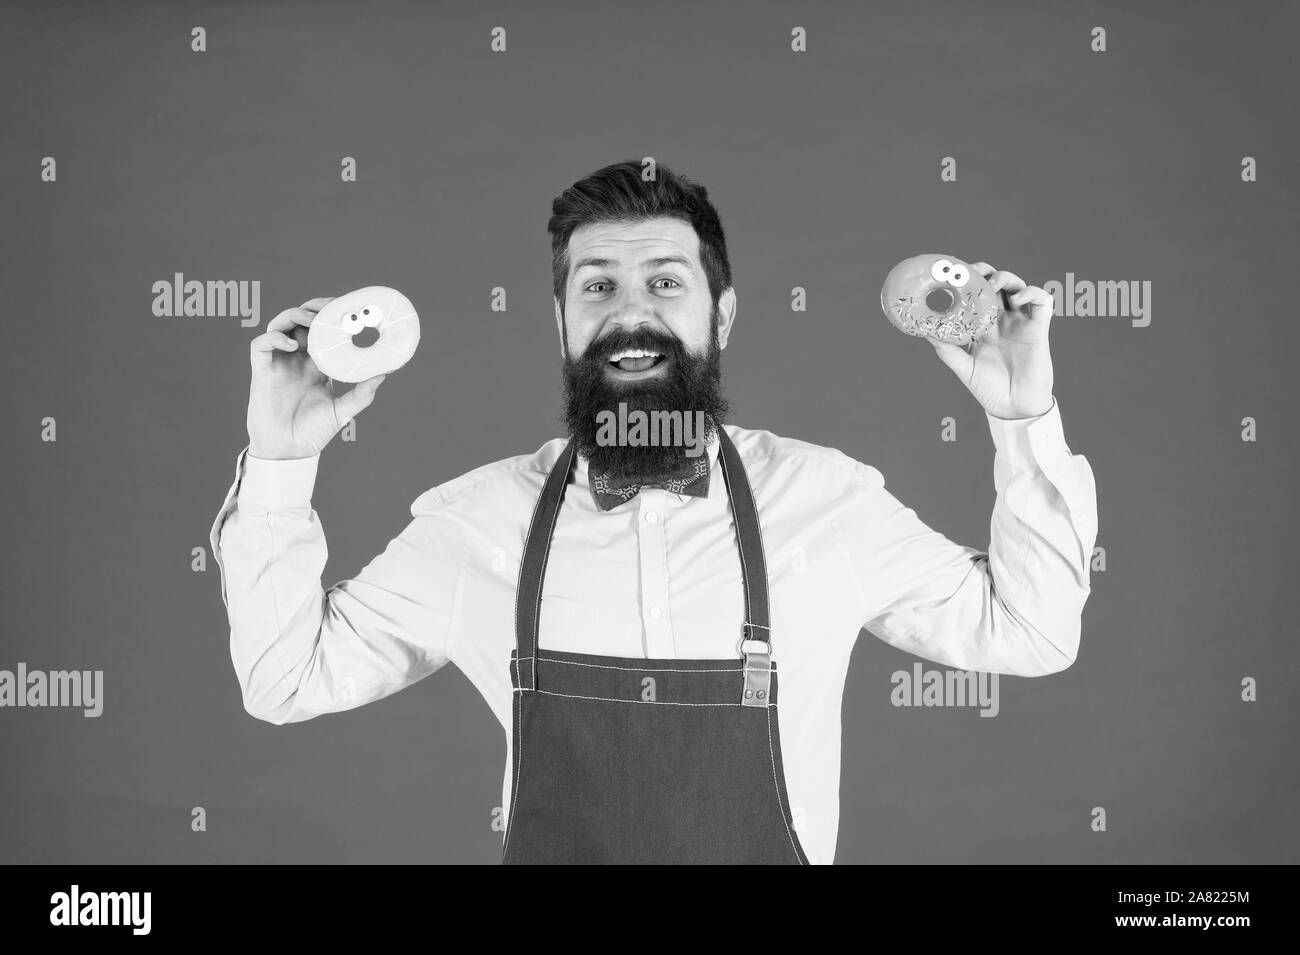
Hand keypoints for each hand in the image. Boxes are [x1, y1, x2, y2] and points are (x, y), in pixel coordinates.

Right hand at [246, 297, 388, 458]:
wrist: (289, 451)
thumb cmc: (313, 432)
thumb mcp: (342, 410)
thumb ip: (362, 393)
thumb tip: (384, 374)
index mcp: (316, 364)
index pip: (321, 331)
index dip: (330, 316)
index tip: (347, 308)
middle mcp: (296, 359)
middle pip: (301, 321)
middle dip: (313, 308)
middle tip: (331, 306)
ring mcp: (278, 363)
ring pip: (280, 325)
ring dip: (295, 316)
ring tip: (312, 321)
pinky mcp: (262, 371)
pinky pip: (261, 343)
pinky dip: (275, 337)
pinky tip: (292, 345)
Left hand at [925, 262, 1054, 419]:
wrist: (1013, 408)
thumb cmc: (989, 389)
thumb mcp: (964, 368)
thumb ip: (947, 350)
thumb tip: (925, 332)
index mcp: (983, 326)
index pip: (976, 295)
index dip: (968, 281)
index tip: (953, 273)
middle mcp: (1002, 320)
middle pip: (997, 284)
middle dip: (986, 272)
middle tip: (973, 272)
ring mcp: (1021, 323)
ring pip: (1018, 287)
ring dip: (1006, 278)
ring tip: (992, 284)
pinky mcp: (1039, 329)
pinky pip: (1043, 302)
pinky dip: (1032, 293)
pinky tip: (1017, 299)